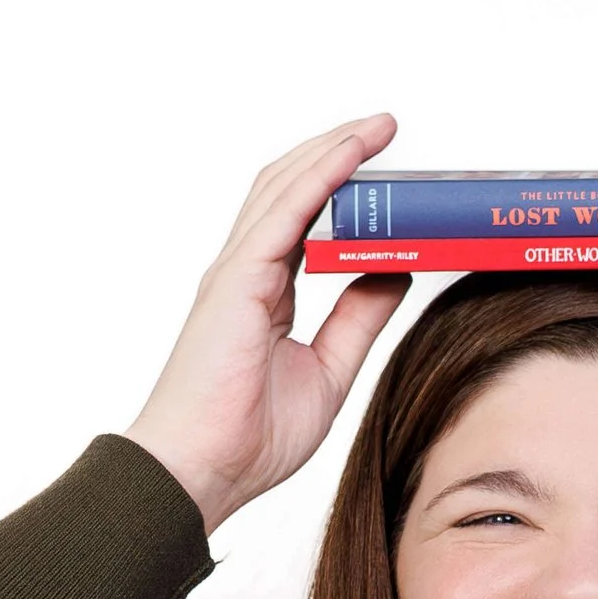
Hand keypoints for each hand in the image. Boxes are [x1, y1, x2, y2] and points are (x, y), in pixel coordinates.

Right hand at [124, 118, 412, 535]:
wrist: (202, 471)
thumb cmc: (248, 439)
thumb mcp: (329, 372)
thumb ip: (359, 319)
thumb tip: (395, 272)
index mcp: (263, 294)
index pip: (306, 223)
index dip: (342, 190)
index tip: (387, 174)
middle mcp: (246, 273)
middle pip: (292, 190)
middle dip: (338, 153)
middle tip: (385, 129)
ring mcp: (238, 271)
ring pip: (286, 188)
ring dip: (333, 150)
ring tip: (377, 127)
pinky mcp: (238, 278)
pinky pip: (285, 212)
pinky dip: (320, 176)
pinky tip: (351, 153)